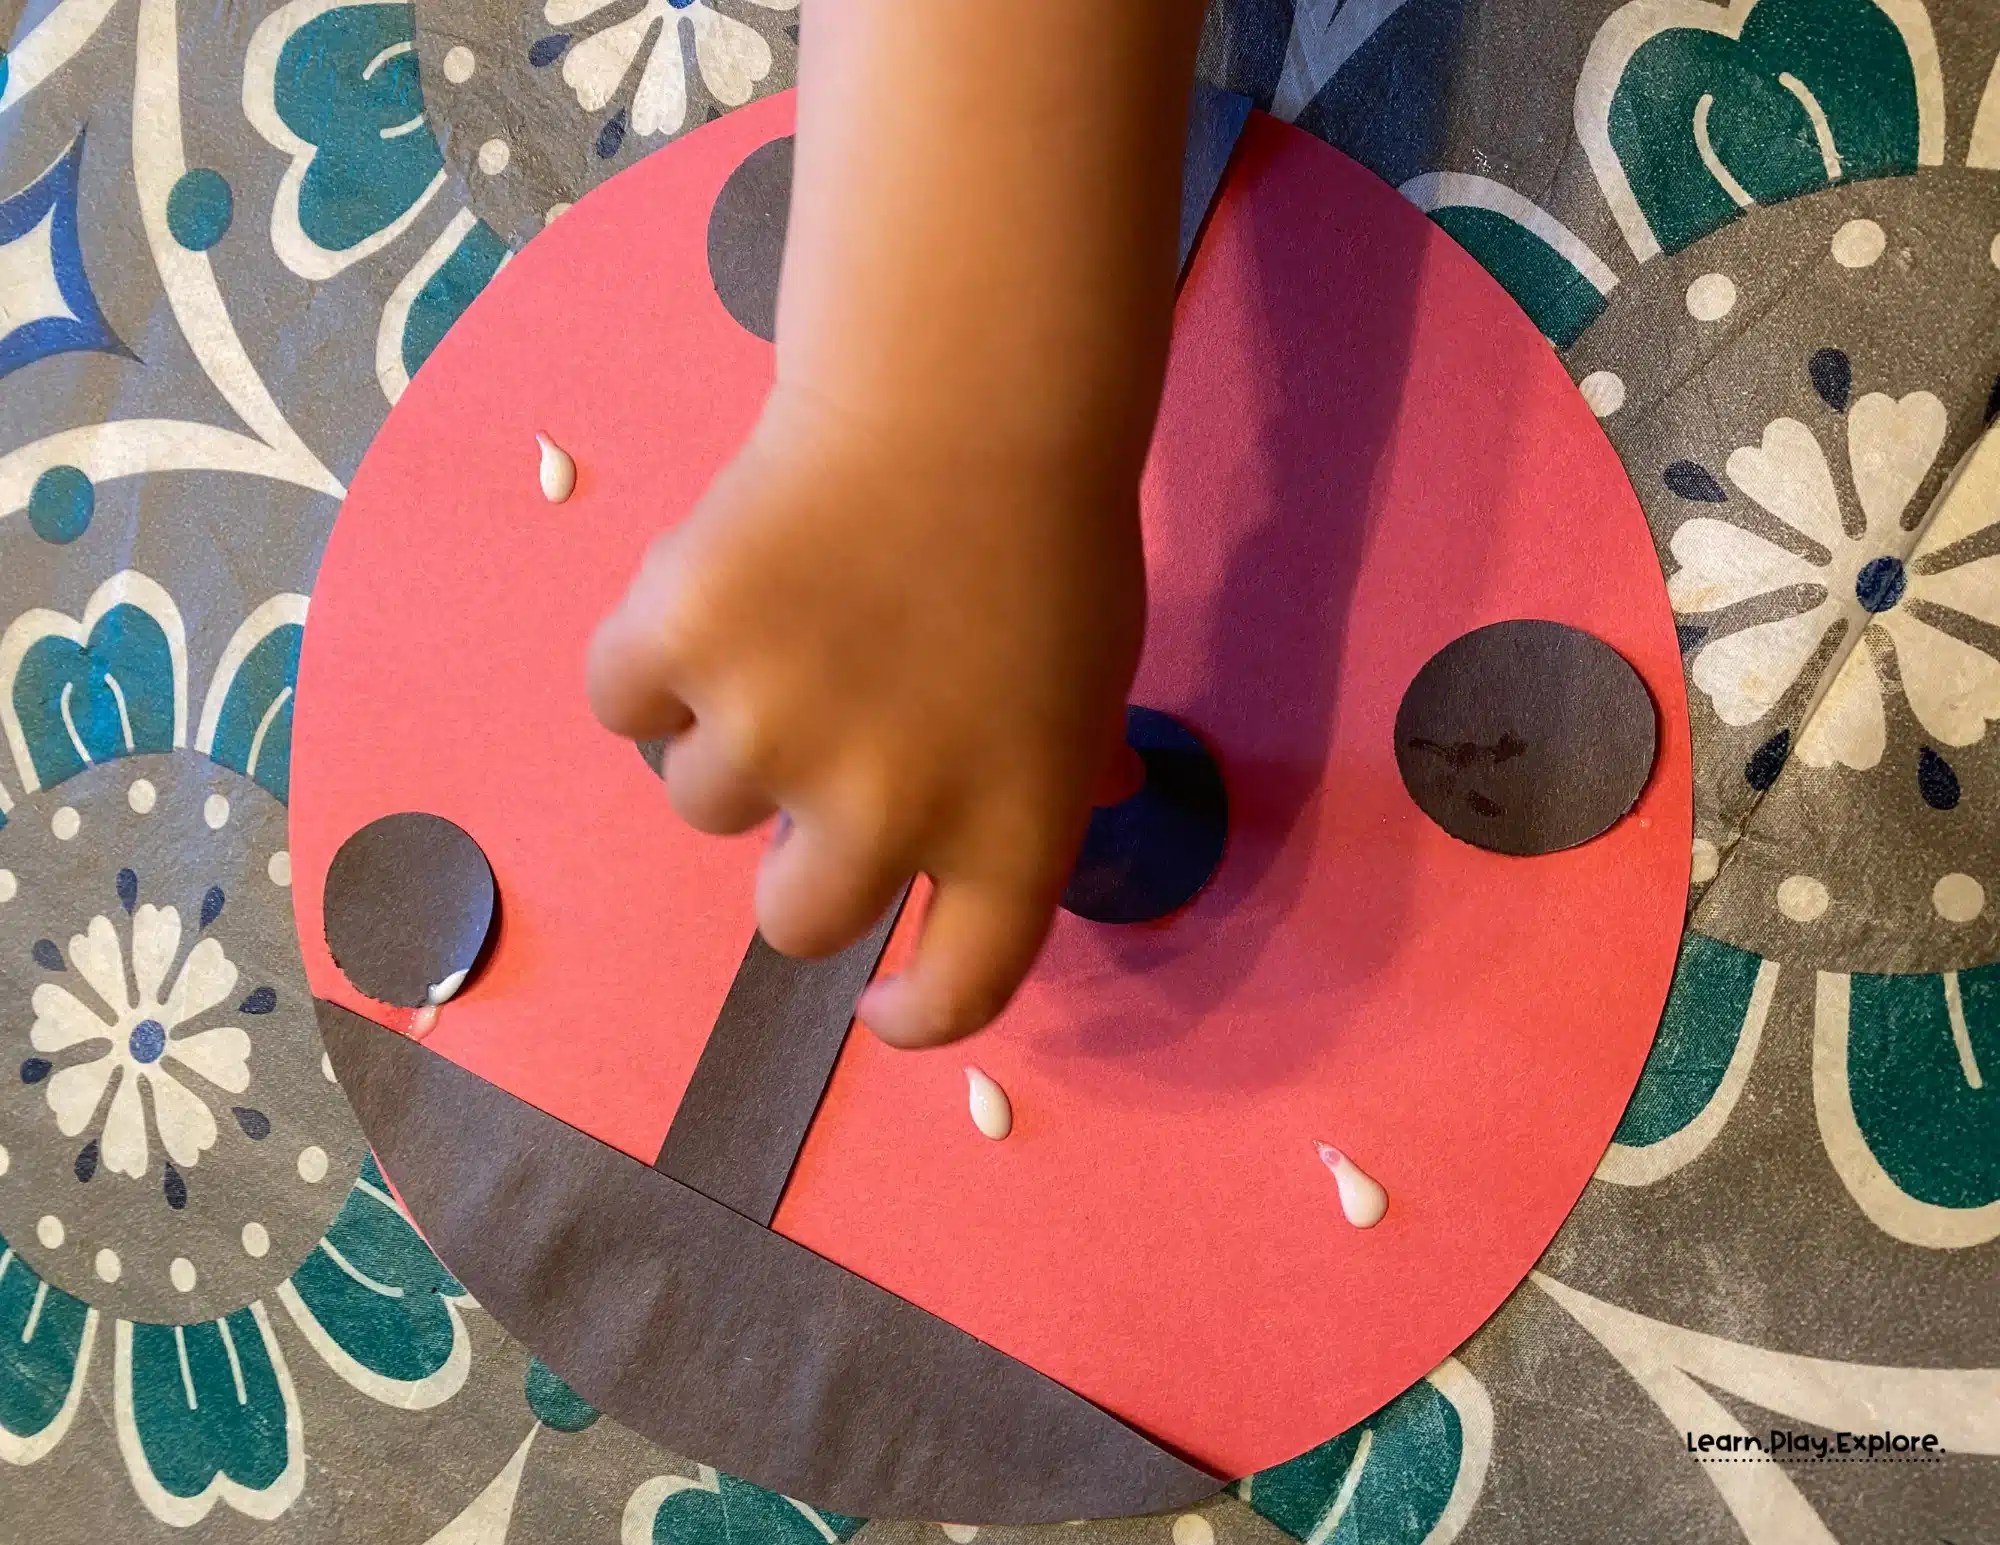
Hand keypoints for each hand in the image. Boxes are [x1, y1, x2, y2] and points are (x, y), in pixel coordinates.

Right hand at [587, 385, 1145, 1046]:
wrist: (969, 388)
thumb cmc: (1044, 538)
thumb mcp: (1080, 691)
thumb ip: (1030, 790)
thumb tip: (1000, 843)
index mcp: (1010, 833)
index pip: (960, 992)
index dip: (913, 1013)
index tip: (877, 1000)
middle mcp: (886, 812)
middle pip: (793, 922)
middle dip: (793, 865)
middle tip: (811, 766)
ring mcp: (773, 732)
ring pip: (698, 800)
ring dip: (729, 738)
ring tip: (788, 626)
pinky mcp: (678, 643)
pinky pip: (621, 703)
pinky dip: (650, 663)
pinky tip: (716, 590)